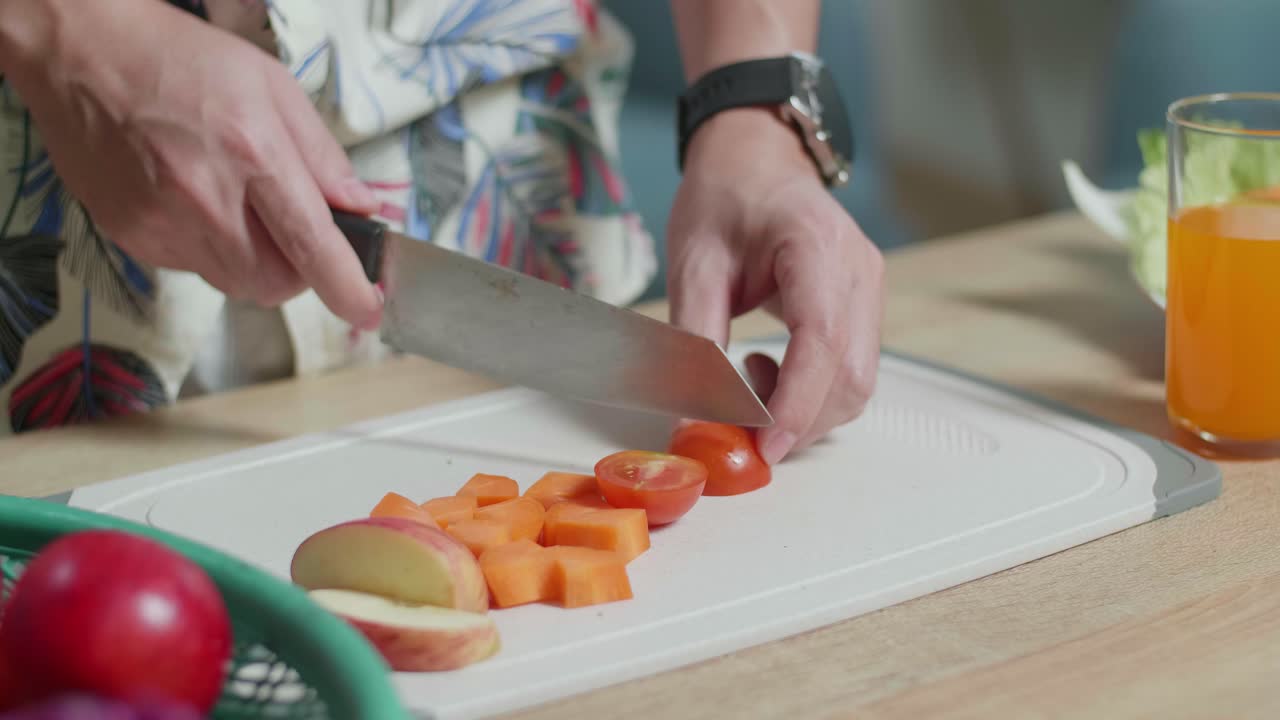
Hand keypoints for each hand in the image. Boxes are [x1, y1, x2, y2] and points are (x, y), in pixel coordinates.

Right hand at [0, 0, 381, 327]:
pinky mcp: (131, 237)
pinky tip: (196, 201)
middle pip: (274, 283)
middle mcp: (205, 199)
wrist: (79, 52)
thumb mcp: (274, 88)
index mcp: (251, 154)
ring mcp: (161, 224)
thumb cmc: (184, 60)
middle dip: (299, 272)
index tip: (368, 309)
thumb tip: (361, 209)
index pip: (311, 244)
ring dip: (255, 261)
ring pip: (234, 283)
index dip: (346, 287)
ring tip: (239, 206)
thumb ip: (323, 157)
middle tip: (296, 234)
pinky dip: (210, 248)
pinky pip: (192, 267)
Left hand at [667, 108, 883, 463]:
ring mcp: (869, 290)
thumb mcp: (694, 263)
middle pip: (851, 376)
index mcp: (817, 245)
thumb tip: (694, 416)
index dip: (796, 403)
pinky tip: (766, 370)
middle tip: (739, 433)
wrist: (756, 159)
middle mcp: (858, 271)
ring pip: (858, 383)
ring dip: (804, 412)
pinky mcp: (864, 308)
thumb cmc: (724, 199)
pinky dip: (810, 394)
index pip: (823, 341)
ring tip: (747, 383)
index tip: (764, 446)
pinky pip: (851, 371)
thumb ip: (695, 340)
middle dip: (799, 422)